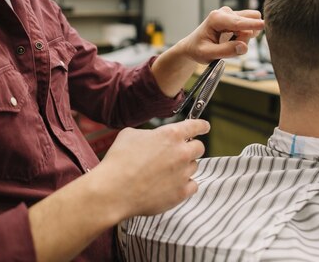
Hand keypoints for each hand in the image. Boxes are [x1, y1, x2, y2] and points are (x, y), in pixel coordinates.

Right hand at [27, 119, 209, 261]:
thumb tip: (154, 137)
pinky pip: (192, 185)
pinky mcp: (181, 193)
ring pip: (194, 167)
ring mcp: (183, 174)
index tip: (205, 127)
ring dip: (184, 167)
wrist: (114, 190)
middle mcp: (181, 152)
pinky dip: (184, 184)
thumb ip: (150, 133)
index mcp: (171, 135)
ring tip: (165, 172)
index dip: (202, 126)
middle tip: (177, 153)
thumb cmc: (119, 161)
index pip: (196, 126)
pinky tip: (171, 184)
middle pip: (199, 148)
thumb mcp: (130, 134)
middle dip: (190, 148)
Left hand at [176, 6, 263, 63]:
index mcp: (216, 18)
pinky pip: (250, 25)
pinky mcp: (237, 17)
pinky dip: (245, 35)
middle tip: (230, 47)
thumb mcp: (208, 54)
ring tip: (230, 43)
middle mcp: (225, 12)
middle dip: (245, 38)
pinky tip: (234, 39)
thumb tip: (243, 46)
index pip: (238, 22)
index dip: (251, 25)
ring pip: (251, 22)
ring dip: (246, 36)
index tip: (263, 25)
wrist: (194, 45)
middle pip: (248, 22)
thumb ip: (226, 51)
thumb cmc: (199, 49)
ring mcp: (232, 13)